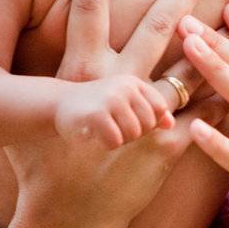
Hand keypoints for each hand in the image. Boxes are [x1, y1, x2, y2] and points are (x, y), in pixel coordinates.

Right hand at [4, 0, 228, 227]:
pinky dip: (228, 87)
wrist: (69, 218)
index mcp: (74, 74)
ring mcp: (145, 115)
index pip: (85, 10)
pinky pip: (208, 107)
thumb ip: (25, 76)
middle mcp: (112, 88)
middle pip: (154, 28)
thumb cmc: (41, 164)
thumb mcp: (23, 115)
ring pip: (191, 65)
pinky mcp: (171, 144)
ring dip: (216, 38)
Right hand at [53, 74, 174, 146]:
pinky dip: (106, 144)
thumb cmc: (97, 107)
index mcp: (135, 83)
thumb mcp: (124, 103)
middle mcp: (125, 87)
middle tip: (113, 128)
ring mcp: (110, 99)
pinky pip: (116, 141)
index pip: (160, 109)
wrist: (56, 105)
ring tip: (104, 130)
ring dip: (119, 139)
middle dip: (134, 133)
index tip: (128, 121)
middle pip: (148, 124)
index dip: (148, 122)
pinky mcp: (95, 115)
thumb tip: (171, 124)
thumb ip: (150, 111)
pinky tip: (94, 135)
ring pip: (133, 133)